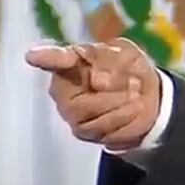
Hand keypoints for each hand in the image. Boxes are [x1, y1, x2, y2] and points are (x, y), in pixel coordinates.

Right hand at [25, 38, 160, 150]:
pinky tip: (133, 109)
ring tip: (136, 93)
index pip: (55, 60)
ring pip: (97, 111)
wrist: (149, 97)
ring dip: (125, 101)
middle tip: (134, 82)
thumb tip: (96, 79)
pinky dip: (128, 116)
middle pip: (87, 90)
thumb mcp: (125, 53)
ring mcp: (71, 113)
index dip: (48, 58)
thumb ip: (108, 58)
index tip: (34, 56)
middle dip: (117, 86)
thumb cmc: (128, 70)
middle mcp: (63, 89)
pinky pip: (107, 127)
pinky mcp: (84, 132)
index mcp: (71, 63)